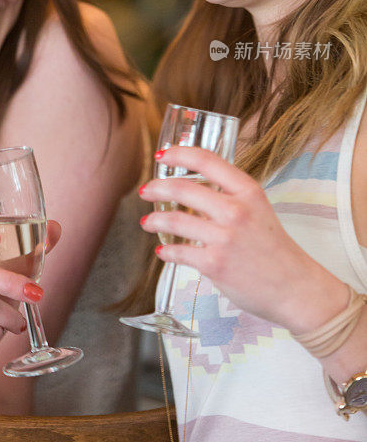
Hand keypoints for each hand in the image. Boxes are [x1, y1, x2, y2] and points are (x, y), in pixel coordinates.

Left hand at [139, 147, 346, 332]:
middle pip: (182, 188)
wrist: (296, 288)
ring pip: (174, 221)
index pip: (206, 160)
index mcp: (248, 190)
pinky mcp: (215, 264)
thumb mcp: (258, 209)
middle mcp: (236, 210)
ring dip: (155, 220)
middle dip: (157, 188)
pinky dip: (166, 251)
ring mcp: (224, 238)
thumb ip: (229, 196)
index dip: (178, 153)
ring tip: (147, 222)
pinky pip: (179, 252)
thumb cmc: (275, 248)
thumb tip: (191, 189)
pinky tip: (163, 251)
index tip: (163, 155)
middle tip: (146, 191)